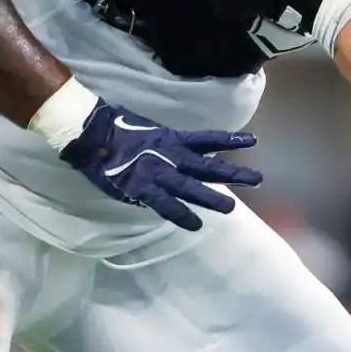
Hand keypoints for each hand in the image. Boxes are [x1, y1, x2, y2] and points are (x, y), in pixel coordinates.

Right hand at [59, 100, 262, 230]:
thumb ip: (164, 143)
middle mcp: (173, 155)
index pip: (209, 138)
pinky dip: (182, 216)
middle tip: (257, 180)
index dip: (231, 139)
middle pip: (209, 167)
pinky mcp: (144, 188)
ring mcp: (160, 172)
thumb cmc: (116, 126)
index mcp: (174, 138)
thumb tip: (176, 151)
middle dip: (233, 174)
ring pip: (193, 188)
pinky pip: (167, 205)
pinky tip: (196, 226)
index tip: (253, 140)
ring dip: (212, 198)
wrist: (93, 135)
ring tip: (232, 208)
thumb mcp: (148, 129)